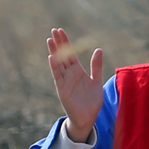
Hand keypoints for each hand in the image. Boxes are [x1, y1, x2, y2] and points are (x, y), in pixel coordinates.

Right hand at [46, 28, 108, 142]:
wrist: (88, 118)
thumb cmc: (91, 101)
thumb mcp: (96, 81)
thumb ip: (96, 66)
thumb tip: (98, 49)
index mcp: (77, 71)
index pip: (70, 53)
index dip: (65, 42)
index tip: (60, 30)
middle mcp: (69, 74)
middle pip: (62, 55)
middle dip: (58, 43)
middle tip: (53, 30)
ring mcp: (65, 81)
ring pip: (58, 63)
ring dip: (54, 52)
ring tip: (50, 40)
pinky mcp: (62, 89)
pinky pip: (58, 76)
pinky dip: (54, 67)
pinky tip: (52, 58)